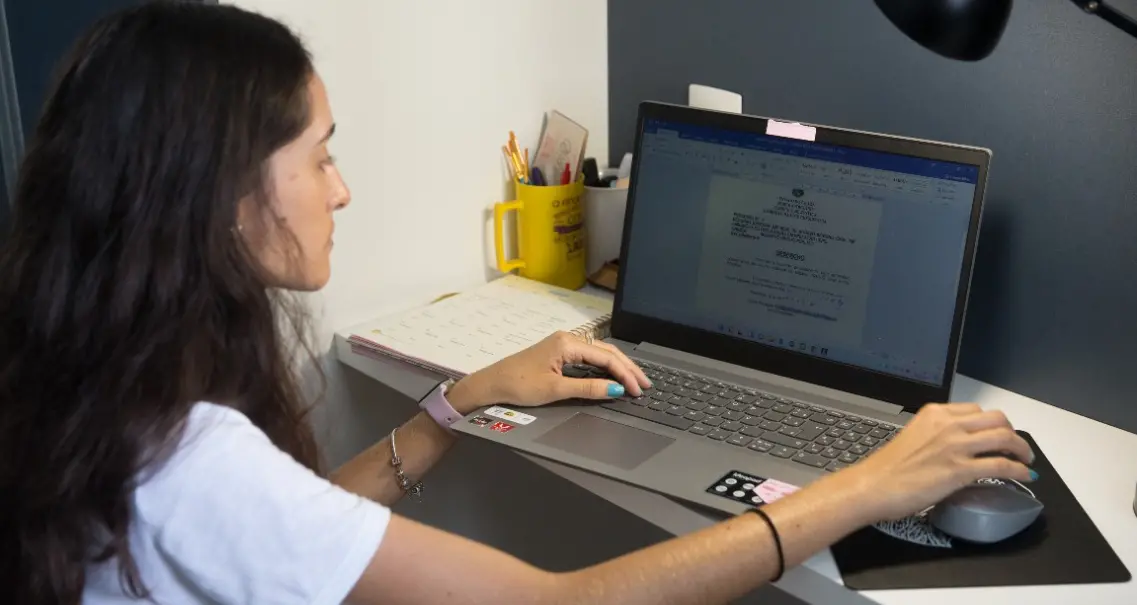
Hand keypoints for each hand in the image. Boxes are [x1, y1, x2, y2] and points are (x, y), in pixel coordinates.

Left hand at [446, 332, 651, 413]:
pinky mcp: (559, 353)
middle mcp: (568, 339)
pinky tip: (613, 376)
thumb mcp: (555, 389)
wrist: (491, 383)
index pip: (606, 357)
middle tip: (645, 385)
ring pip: (600, 354)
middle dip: (628, 368)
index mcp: (567, 343)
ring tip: (635, 381)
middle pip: (607, 352)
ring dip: (618, 367)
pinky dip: (605, 367)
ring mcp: (564, 344)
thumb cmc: (518, 384)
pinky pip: (590, 357)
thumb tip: (615, 390)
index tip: (637, 390)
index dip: (625, 374)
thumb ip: (588, 388)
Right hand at [837, 403, 1036, 522]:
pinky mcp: (960, 469)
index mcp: (935, 413)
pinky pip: (1001, 465)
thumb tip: (957, 448)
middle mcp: (948, 424)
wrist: (874, 485)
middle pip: (996, 419)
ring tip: (1025, 460)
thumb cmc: (888, 467)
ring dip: (1021, 450)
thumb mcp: (914, 437)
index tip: (997, 435)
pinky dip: (1017, 470)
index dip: (993, 424)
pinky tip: (1022, 476)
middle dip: (1012, 433)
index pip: (976, 410)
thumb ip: (937, 436)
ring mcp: (955, 446)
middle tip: (1015, 448)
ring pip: (1004, 438)